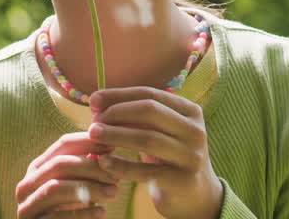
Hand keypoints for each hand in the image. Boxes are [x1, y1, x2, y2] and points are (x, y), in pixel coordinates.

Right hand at [16, 131, 119, 217]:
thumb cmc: (71, 211)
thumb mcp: (78, 186)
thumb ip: (88, 168)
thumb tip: (110, 144)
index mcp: (38, 168)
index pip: (63, 144)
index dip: (88, 142)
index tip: (113, 146)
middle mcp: (27, 184)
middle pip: (59, 164)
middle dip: (90, 167)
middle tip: (117, 174)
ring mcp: (26, 205)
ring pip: (55, 188)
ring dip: (88, 188)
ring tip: (114, 192)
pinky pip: (56, 216)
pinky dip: (81, 214)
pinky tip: (102, 212)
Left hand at [87, 87, 223, 218]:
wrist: (194, 195)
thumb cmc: (168, 156)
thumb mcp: (158, 131)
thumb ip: (134, 115)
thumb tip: (97, 101)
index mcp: (190, 111)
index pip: (150, 94)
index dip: (119, 95)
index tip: (93, 101)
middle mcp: (195, 130)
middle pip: (149, 111)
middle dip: (117, 113)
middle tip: (94, 122)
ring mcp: (191, 156)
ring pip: (147, 139)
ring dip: (115, 135)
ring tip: (93, 135)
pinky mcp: (181, 180)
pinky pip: (145, 170)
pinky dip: (121, 165)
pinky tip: (103, 162)